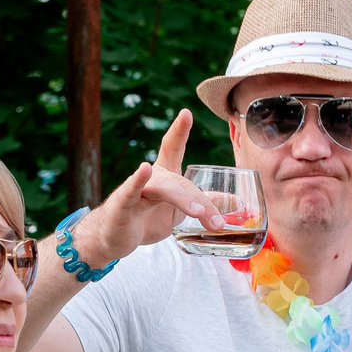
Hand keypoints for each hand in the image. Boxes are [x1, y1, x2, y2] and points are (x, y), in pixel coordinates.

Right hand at [69, 110, 221, 266]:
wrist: (114, 238)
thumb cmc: (147, 219)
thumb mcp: (180, 210)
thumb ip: (206, 203)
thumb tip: (238, 201)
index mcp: (165, 175)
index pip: (172, 147)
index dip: (179, 130)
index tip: (186, 113)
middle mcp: (152, 177)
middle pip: (180, 182)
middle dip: (201, 202)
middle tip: (217, 222)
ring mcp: (136, 190)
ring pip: (164, 189)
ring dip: (183, 200)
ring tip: (198, 213)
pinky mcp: (122, 205)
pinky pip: (131, 192)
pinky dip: (137, 182)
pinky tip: (144, 169)